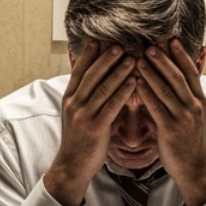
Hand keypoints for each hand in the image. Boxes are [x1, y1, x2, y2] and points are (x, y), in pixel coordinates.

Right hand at [45, 43, 136, 205]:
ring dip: (119, 71)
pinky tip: (135, 82)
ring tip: (133, 58)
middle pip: (91, 75)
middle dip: (106, 58)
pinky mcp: (95, 127)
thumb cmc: (81, 139)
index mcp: (69, 98)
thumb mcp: (79, 114)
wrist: (72, 166)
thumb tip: (101, 79)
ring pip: (102, 87)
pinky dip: (124, 92)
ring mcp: (83, 115)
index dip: (89, 55)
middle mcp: (74, 103)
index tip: (99, 39)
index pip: (79, 71)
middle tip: (120, 43)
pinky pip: (111, 106)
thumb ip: (88, 97)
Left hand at [135, 38, 205, 205]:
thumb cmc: (187, 140)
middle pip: (178, 77)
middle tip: (150, 44)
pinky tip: (135, 83)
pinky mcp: (171, 129)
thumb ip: (183, 97)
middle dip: (164, 59)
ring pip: (167, 89)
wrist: (193, 167)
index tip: (172, 39)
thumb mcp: (191, 115)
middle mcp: (194, 106)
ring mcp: (184, 118)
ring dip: (152, 72)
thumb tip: (172, 78)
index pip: (191, 72)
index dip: (181, 55)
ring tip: (139, 58)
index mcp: (199, 100)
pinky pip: (157, 107)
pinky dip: (146, 93)